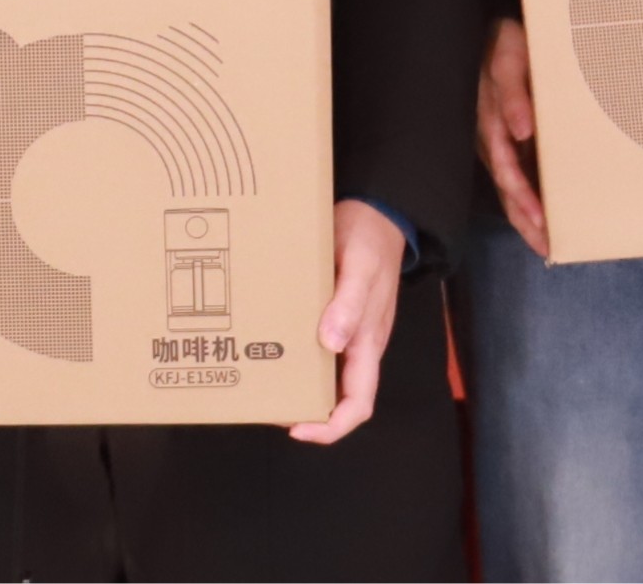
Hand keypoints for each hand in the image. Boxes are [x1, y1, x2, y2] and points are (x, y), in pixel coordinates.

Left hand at [289, 200, 406, 443]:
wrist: (378, 214)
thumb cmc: (370, 240)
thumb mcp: (360, 267)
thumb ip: (349, 303)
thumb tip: (331, 343)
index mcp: (369, 341)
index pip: (358, 404)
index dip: (331, 426)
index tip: (297, 427)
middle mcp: (359, 344)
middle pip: (339, 397)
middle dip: (307, 411)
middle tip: (268, 406)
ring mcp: (349, 331)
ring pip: (327, 375)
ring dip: (299, 385)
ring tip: (264, 382)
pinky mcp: (336, 316)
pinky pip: (318, 349)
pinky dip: (296, 356)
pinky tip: (272, 347)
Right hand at [475, 17, 549, 257]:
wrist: (495, 33)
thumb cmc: (505, 44)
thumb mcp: (509, 58)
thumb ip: (513, 93)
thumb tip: (522, 130)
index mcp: (492, 123)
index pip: (507, 170)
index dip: (523, 197)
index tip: (540, 219)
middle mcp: (491, 139)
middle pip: (507, 188)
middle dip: (526, 220)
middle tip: (548, 247)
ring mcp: (497, 143)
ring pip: (509, 188)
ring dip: (526, 217)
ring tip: (547, 245)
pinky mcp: (505, 141)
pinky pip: (516, 175)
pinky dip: (528, 200)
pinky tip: (544, 217)